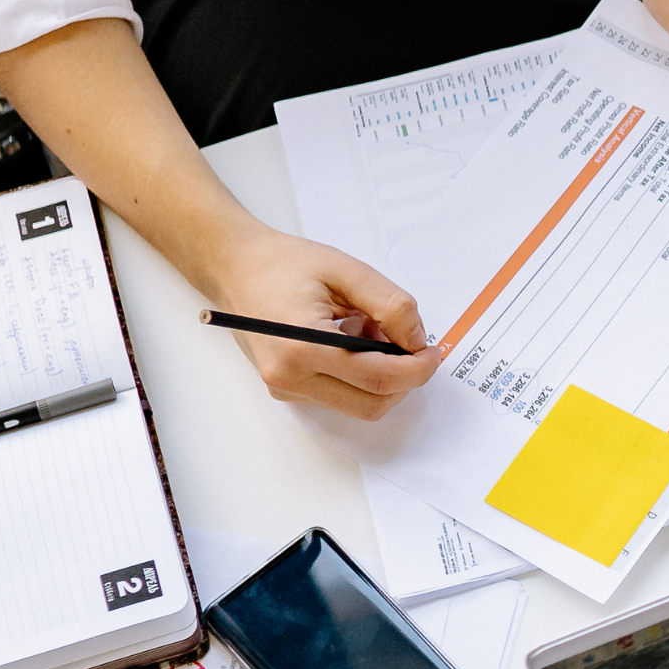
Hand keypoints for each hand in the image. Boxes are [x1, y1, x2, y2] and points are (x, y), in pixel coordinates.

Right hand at [208, 222, 440, 418]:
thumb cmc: (285, 264)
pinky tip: (349, 337)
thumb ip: (390, 305)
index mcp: (302, 347)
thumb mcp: (347, 271)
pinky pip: (339, 395)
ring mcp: (285, 388)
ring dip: (380, 376)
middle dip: (404, 379)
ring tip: (367, 328)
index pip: (378, 379)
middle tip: (410, 342)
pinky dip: (358, 375)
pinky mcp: (286, 389)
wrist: (235, 268)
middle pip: (372, 404)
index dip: (417, 369)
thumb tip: (418, 340)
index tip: (433, 350)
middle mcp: (289, 378)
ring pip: (358, 404)